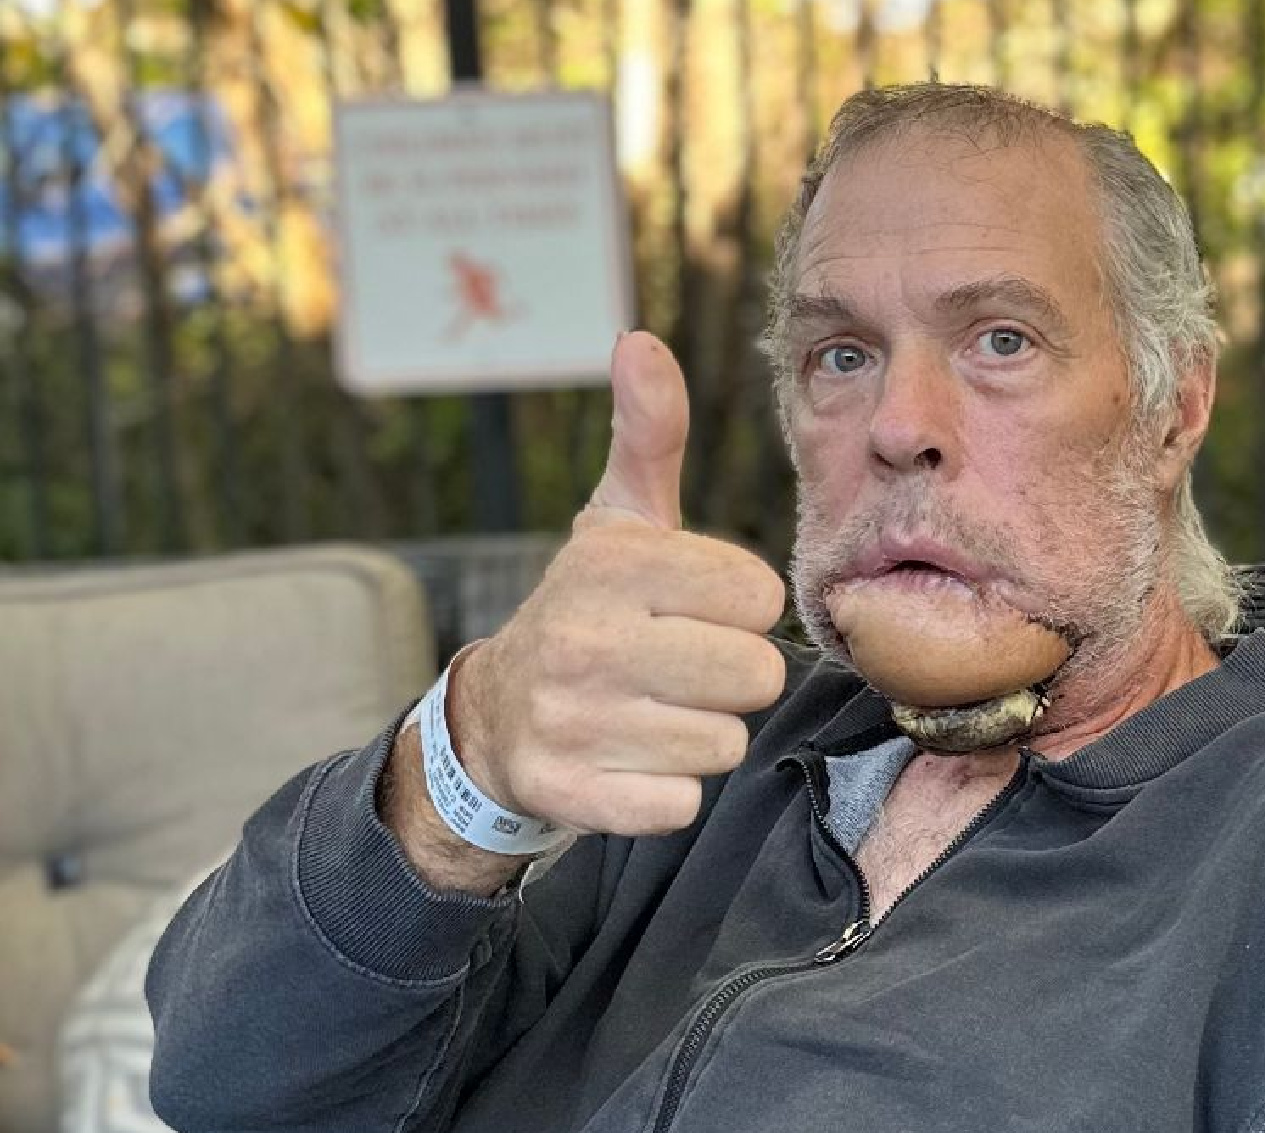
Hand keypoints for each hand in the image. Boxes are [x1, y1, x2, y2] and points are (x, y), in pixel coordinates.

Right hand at [445, 331, 789, 836]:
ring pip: (723, 742)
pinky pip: (681, 802)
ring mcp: (573, 720)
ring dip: (700, 734)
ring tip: (650, 710)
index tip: (694, 611)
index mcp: (611, 565)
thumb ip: (649, 434)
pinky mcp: (570, 792)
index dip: (740, 610)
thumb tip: (641, 339)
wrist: (496, 718)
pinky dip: (666, 791)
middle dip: (730, 678)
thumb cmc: (589, 608)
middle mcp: (584, 638)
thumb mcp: (617, 519)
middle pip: (754, 676)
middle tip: (679, 668)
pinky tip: (628, 760)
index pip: (758, 598)